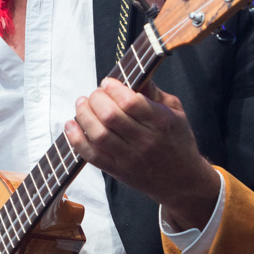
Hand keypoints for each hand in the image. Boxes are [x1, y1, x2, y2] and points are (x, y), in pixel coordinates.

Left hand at [65, 78, 221, 231]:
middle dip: (96, 99)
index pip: (131, 102)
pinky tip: (71, 125)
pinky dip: (76, 139)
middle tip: (95, 94)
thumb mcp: (175, 111)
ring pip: (98, 134)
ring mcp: (130, 158)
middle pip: (110, 116)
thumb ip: (153, 92)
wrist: (182, 180)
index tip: (107, 82)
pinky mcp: (118, 171)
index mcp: (162, 122)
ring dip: (84, 115)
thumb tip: (134, 73)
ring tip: (82, 104)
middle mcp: (146, 141)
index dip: (113, 88)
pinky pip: (92, 156)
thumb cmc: (178, 141)